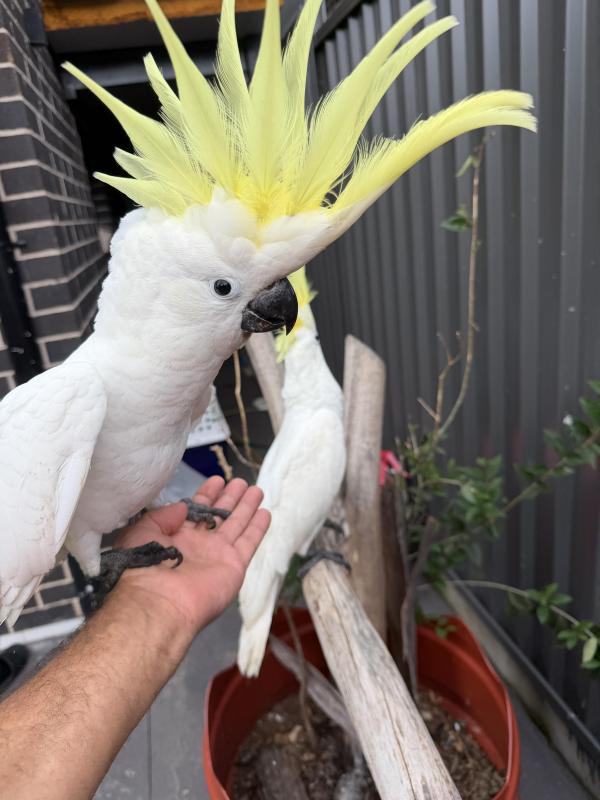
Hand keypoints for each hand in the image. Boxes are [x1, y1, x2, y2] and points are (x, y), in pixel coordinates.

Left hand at [115, 476, 269, 633]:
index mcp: (177, 537)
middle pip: (220, 516)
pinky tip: (265, 513)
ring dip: (246, 507)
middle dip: (230, 498)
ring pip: (237, 525)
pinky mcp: (234, 565)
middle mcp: (199, 545)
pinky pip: (249, 542)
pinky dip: (258, 528)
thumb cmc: (145, 567)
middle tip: (242, 482)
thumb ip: (163, 516)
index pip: (196, 511)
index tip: (217, 480)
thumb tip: (183, 507)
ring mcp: (218, 555)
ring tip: (256, 490)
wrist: (160, 602)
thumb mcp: (142, 532)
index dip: (207, 495)